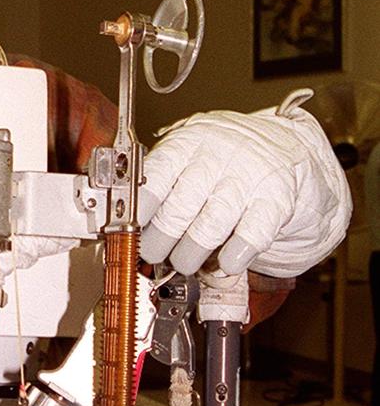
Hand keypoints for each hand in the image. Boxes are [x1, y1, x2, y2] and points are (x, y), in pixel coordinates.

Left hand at [138, 91, 351, 276]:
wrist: (277, 142)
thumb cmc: (217, 158)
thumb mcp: (185, 158)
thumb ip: (161, 189)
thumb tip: (133, 232)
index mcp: (185, 144)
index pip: (154, 177)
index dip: (138, 210)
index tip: (128, 231)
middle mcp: (216, 156)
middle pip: (180, 208)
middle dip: (160, 240)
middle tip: (154, 254)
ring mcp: (248, 176)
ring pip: (212, 225)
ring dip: (191, 253)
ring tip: (183, 262)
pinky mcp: (277, 198)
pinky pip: (253, 234)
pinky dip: (235, 256)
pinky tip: (226, 263)